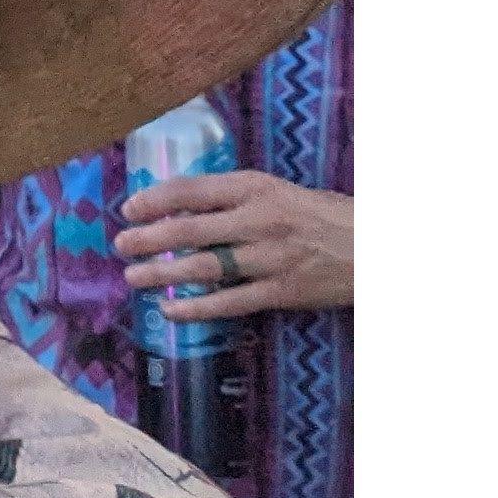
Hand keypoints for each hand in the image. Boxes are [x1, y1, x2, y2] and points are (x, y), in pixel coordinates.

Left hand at [118, 174, 351, 319]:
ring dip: (163, 273)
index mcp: (256, 188)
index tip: (129, 207)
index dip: (155, 198)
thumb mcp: (280, 191)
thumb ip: (238, 197)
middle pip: (190, 229)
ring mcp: (269, 258)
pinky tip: (171, 309)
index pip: (193, 189)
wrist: (376, 247)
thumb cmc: (324, 216)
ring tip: (133, 277)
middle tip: (120, 244)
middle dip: (149, 238)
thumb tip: (185, 206)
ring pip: (205, 266)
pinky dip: (197, 306)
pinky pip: (230, 302)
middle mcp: (259, 220)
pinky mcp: (281, 291)